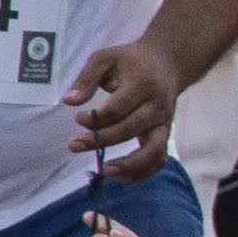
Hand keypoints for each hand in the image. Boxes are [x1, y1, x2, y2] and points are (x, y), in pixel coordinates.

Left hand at [63, 36, 182, 162]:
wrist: (167, 63)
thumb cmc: (129, 61)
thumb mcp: (105, 58)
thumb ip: (86, 78)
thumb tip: (69, 101)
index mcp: (143, 84)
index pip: (118, 108)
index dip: (95, 119)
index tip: (78, 117)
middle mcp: (157, 106)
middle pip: (130, 129)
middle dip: (100, 140)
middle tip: (74, 145)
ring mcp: (163, 122)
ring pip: (153, 150)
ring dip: (129, 164)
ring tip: (105, 171)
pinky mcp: (164, 133)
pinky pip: (160, 159)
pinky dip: (144, 172)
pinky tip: (122, 178)